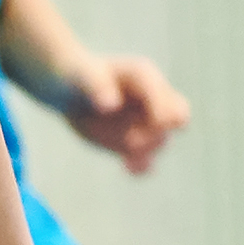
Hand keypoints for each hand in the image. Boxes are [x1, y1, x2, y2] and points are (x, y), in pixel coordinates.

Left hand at [60, 53, 188, 174]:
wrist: (70, 92)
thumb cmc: (81, 76)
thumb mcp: (86, 76)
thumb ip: (99, 87)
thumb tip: (112, 106)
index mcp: (146, 78)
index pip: (165, 95)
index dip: (165, 109)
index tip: (160, 122)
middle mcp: (153, 101)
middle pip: (173, 119)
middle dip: (161, 131)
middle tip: (135, 139)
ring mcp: (145, 123)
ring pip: (158, 141)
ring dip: (147, 149)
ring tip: (128, 147)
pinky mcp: (132, 144)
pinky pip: (143, 159)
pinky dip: (141, 166)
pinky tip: (130, 168)